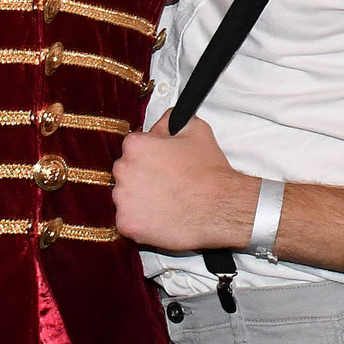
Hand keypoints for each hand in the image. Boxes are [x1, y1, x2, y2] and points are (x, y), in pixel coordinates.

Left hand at [114, 112, 256, 251]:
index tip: (163, 164)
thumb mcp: (196, 129)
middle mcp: (123, 170)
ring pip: (125, 197)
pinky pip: (127, 221)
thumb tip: (164, 120)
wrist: (220, 207)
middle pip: (126, 171)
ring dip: (140, 199)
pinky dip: (141, 221)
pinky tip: (161, 218)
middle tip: (166, 184)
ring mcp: (123, 200)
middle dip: (141, 176)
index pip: (133, 147)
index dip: (150, 155)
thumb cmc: (209, 170)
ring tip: (166, 202)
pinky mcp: (127, 224)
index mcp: (136, 146)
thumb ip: (172, 119)